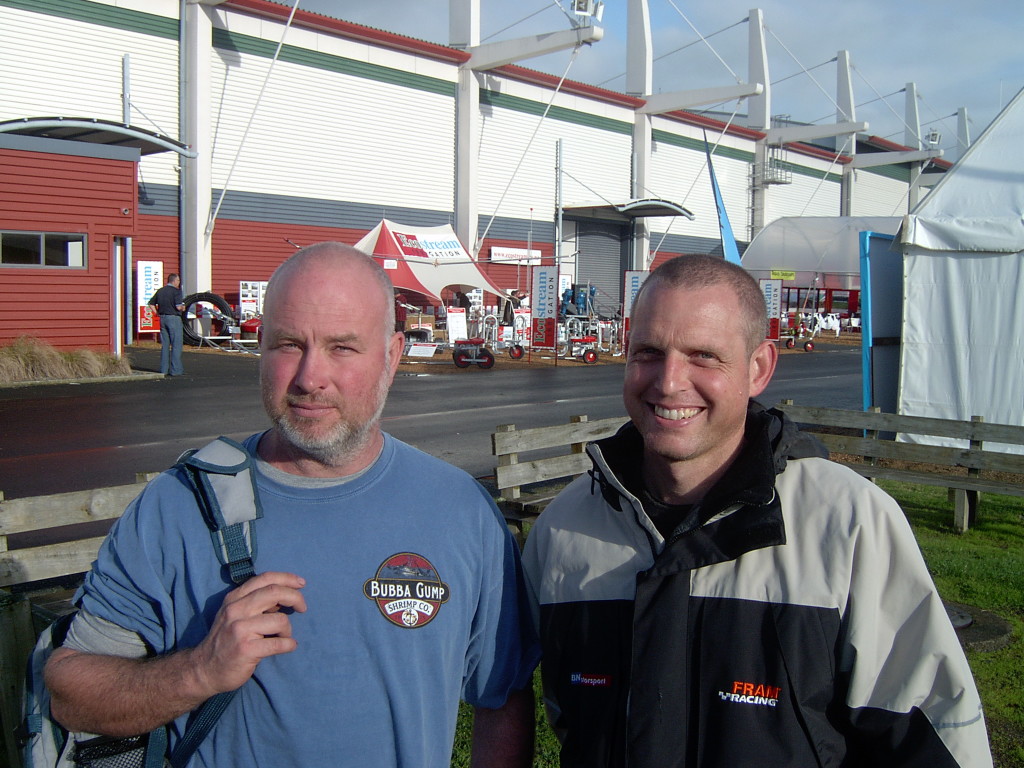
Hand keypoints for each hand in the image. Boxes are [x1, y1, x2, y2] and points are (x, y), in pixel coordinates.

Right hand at [189, 571, 306, 694]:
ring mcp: (240, 629)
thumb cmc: (226, 641)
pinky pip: (279, 643)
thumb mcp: (234, 615)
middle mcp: (236, 610)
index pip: (265, 579)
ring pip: (280, 620)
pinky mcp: (246, 649)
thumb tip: (284, 594)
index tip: (301, 583)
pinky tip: (288, 647)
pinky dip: (289, 645)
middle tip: (303, 608)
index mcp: (234, 599)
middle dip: (296, 597)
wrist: (204, 670)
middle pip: (274, 592)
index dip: (287, 578)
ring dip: (288, 630)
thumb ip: (255, 603)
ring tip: (284, 637)